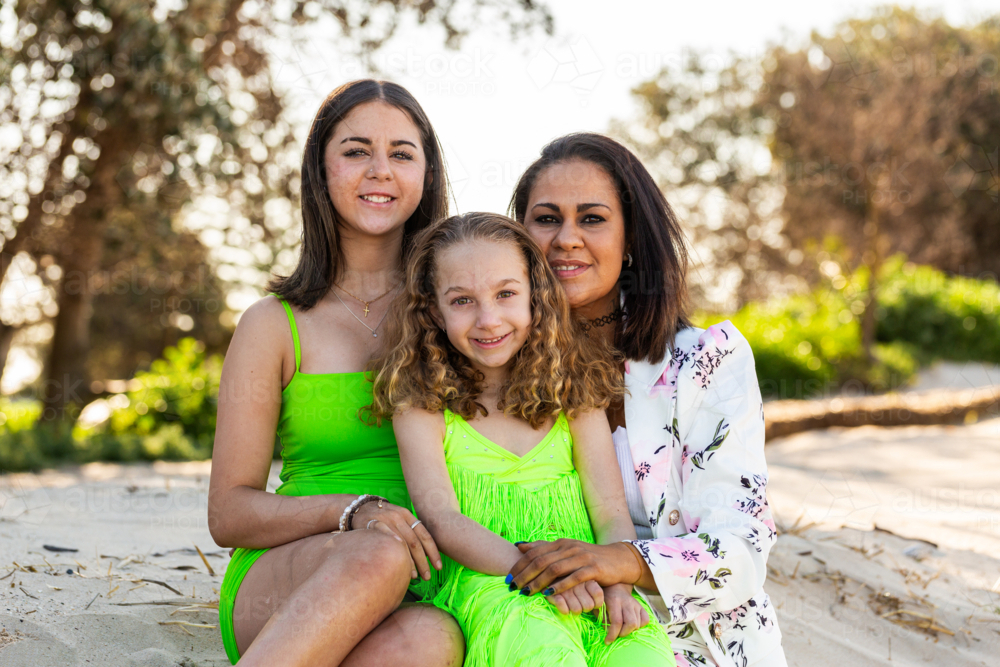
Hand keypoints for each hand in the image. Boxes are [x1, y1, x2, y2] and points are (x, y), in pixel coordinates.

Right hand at [353, 501, 442, 580]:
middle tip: (427, 577)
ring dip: (409, 562)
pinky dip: (393, 545)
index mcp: (408, 516)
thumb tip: (425, 556)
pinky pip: (386, 536)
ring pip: (403, 542)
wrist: (360, 508)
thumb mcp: (399, 520)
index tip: (438, 567)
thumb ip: (410, 533)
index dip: (433, 552)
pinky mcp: (373, 522)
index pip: (425, 536)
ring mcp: (387, 519)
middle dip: (423, 561)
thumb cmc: (382, 518)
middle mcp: (400, 517)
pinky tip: (397, 559)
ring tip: (414, 576)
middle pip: (416, 542)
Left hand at [507, 539, 639, 595]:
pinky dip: (559, 586)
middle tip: (511, 587)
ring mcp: (581, 557)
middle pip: (541, 560)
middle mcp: (569, 548)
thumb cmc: (589, 558)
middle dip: (524, 574)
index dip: (519, 565)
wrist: (618, 560)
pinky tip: (549, 594)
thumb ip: (544, 548)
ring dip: (537, 582)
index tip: (507, 577)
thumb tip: (519, 546)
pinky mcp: (593, 569)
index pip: (535, 552)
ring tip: (525, 592)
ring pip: (554, 569)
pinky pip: (573, 578)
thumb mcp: (566, 550)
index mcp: (561, 543)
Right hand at [546, 580, 603, 614]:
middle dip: (585, 607)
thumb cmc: (570, 577)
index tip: (593, 603)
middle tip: (580, 604)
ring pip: (577, 610)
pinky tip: (564, 609)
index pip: (598, 596)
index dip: (597, 603)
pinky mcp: (551, 593)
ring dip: (575, 610)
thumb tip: (601, 605)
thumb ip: (594, 587)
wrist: (546, 570)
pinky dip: (565, 610)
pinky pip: (564, 608)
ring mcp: (563, 586)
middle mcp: (576, 580)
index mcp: (586, 575)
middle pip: (588, 605)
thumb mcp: (586, 578)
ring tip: (572, 606)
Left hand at [602, 583, 649, 644]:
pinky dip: (640, 625)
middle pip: (631, 624)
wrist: (615, 586)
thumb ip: (602, 619)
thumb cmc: (604, 598)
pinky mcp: (641, 606)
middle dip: (623, 633)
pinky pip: (645, 620)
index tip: (607, 641)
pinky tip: (631, 624)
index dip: (612, 634)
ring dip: (630, 630)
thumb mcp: (599, 606)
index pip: (617, 622)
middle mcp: (626, 602)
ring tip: (622, 628)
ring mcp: (635, 604)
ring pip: (638, 623)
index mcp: (614, 601)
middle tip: (617, 633)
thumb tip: (608, 631)